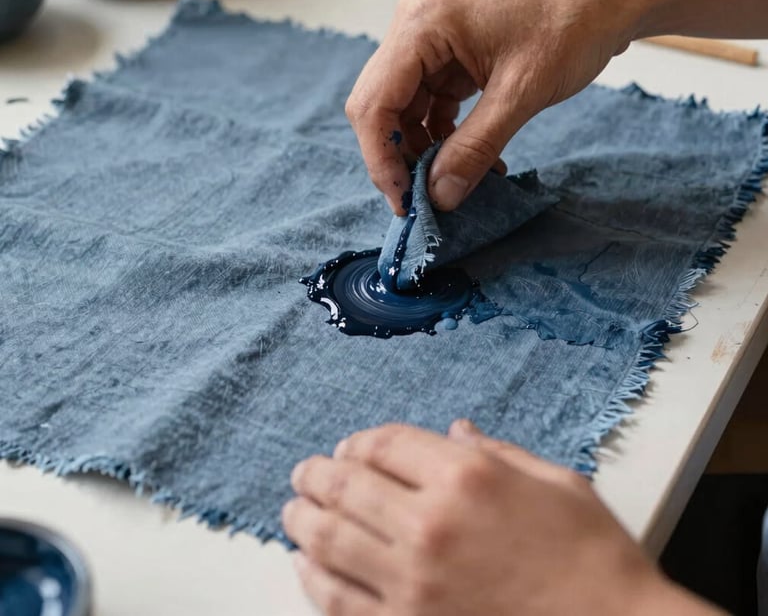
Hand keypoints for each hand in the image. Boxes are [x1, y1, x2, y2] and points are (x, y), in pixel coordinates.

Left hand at [283, 421, 718, 615]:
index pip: (386, 443)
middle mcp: (431, 522)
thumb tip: (455, 432)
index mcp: (467, 475)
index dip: (360, 441)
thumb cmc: (592, 557)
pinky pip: (341, 600)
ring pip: (332, 540)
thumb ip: (497, 450)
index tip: (351, 447)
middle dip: (317, 475)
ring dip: (302, 520)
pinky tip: (305, 565)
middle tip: (304, 474)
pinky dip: (315, 578)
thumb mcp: (554, 482)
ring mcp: (415, 581)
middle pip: (348, 486)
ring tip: (292, 511)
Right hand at [345, 0, 640, 213]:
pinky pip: (431, 108)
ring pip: (404, 113)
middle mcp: (414, 31)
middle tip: (425, 202)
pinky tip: (475, 163)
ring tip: (458, 184)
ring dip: (425, 152)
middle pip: (381, 109)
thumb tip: (439, 197)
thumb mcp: (522, 93)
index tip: (405, 203)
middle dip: (399, 159)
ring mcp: (430, 45)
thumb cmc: (570, 25)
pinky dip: (446, 139)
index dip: (382, 160)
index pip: (373, 105)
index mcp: (421, 27)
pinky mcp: (449, 59)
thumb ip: (475, 147)